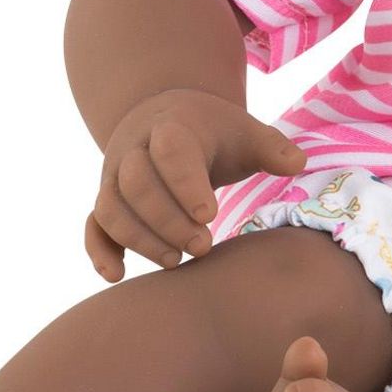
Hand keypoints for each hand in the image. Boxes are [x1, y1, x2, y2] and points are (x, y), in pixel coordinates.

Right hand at [85, 88, 307, 280]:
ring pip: (112, 207)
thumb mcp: (245, 131)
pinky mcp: (105, 198)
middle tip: (203, 247)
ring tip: (175, 262)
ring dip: (139, 239)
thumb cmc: (215, 132)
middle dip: (168, 220)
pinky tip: (118, 276)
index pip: (172, 153)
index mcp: (173, 126)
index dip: (187, 184)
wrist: (167, 116)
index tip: (211, 215)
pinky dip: (98, 250)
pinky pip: (92, 224)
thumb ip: (272, 147)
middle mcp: (135, 149)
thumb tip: (299, 164)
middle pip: (137, 184)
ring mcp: (113, 174)